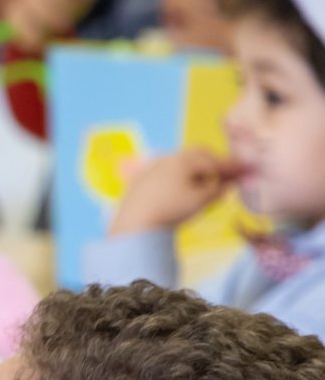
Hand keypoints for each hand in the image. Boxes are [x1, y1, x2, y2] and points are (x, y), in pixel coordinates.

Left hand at [111, 148, 242, 235]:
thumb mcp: (201, 200)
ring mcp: (151, 167)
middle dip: (213, 164)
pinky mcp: (139, 179)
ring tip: (205, 184)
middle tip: (226, 176)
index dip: (231, 167)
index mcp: (184, 160)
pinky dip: (178, 177)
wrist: (135, 223)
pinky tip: (181, 188)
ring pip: (180, 163)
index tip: (245, 171)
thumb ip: (218, 189)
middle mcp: (166, 158)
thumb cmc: (171, 210)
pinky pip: (165, 172)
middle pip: (196, 156)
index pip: (213, 160)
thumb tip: (228, 183)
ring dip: (195, 170)